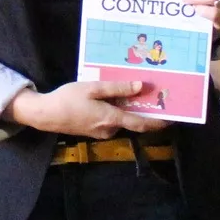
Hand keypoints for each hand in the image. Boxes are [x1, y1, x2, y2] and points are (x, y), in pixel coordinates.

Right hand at [9, 80, 168, 139]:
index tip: (173, 118)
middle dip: (145, 111)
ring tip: (135, 91)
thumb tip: (141, 86)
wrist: (45, 115)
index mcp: (111, 118)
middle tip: (156, 97)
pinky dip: (117, 111)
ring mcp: (101, 132)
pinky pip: (111, 121)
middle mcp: (109, 129)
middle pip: (133, 121)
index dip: (159, 122)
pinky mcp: (93, 130)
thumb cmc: (68, 99)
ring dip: (129, 109)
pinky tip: (114, 98)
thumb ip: (117, 88)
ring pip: (121, 120)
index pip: (141, 124)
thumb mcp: (93, 88)